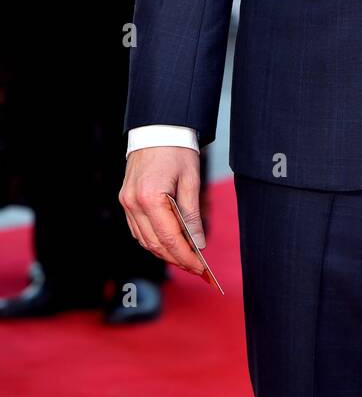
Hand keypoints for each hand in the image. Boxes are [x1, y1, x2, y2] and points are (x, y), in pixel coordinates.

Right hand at [119, 147, 206, 275]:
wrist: (157, 128)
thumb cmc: (176, 150)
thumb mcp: (191, 179)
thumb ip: (192, 214)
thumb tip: (198, 243)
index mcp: (150, 197)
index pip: (169, 238)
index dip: (185, 256)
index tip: (201, 267)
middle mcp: (133, 203)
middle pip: (155, 243)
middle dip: (176, 258)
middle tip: (196, 267)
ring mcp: (126, 202)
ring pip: (144, 240)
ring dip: (163, 252)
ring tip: (184, 258)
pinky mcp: (125, 200)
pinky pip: (137, 229)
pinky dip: (152, 239)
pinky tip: (167, 242)